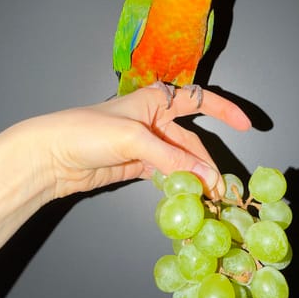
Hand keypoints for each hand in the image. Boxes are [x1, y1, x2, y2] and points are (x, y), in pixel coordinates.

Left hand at [30, 85, 250, 199]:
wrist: (50, 156)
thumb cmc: (86, 132)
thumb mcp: (133, 139)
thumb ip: (171, 156)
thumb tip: (204, 176)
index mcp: (154, 99)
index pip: (198, 100)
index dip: (225, 111)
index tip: (247, 126)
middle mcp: (153, 119)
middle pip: (191, 140)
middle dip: (207, 162)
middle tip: (220, 188)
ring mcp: (145, 144)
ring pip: (180, 160)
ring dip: (194, 177)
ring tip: (208, 198)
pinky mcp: (136, 166)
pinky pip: (166, 174)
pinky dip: (178, 184)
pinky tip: (187, 196)